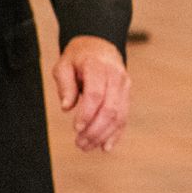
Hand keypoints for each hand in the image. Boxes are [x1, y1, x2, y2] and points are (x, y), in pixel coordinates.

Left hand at [50, 35, 129, 151]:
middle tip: (79, 143)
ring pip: (119, 116)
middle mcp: (116, 77)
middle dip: (95, 129)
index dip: (87, 113)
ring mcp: (125, 87)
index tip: (76, 128)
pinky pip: (124, 118)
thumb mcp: (63, 65)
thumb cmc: (78, 57)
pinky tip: (105, 146)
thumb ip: (65, 85)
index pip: (96, 94)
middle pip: (110, 108)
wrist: (99, 46)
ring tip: (86, 146)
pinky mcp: (127, 96)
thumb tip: (66, 107)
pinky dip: (116, 134)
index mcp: (99, 67)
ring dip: (103, 135)